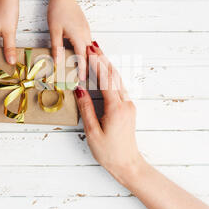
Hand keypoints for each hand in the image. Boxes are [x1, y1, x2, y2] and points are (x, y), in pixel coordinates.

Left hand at [48, 0, 91, 80]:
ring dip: (89, 59)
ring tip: (87, 70)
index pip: (83, 57)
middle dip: (90, 67)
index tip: (82, 79)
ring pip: (90, 49)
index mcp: (79, 37)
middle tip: (88, 77)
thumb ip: (57, 48)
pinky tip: (84, 55)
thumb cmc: (58, 11)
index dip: (83, 69)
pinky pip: (89, 42)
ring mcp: (87, 31)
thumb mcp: (54, 31)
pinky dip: (88, 51)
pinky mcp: (86, 27)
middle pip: (90, 55)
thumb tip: (57, 61)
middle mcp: (86, 35)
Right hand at [74, 42, 143, 183]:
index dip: (97, 64)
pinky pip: (119, 88)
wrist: (128, 164)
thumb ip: (86, 109)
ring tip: (98, 52)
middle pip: (114, 75)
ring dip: (108, 65)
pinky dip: (111, 76)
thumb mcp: (92, 132)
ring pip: (118, 80)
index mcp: (116, 108)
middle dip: (103, 59)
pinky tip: (106, 71)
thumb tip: (79, 90)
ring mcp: (129, 106)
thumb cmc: (109, 152)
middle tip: (93, 44)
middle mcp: (125, 104)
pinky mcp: (128, 109)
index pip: (105, 80)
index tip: (89, 50)